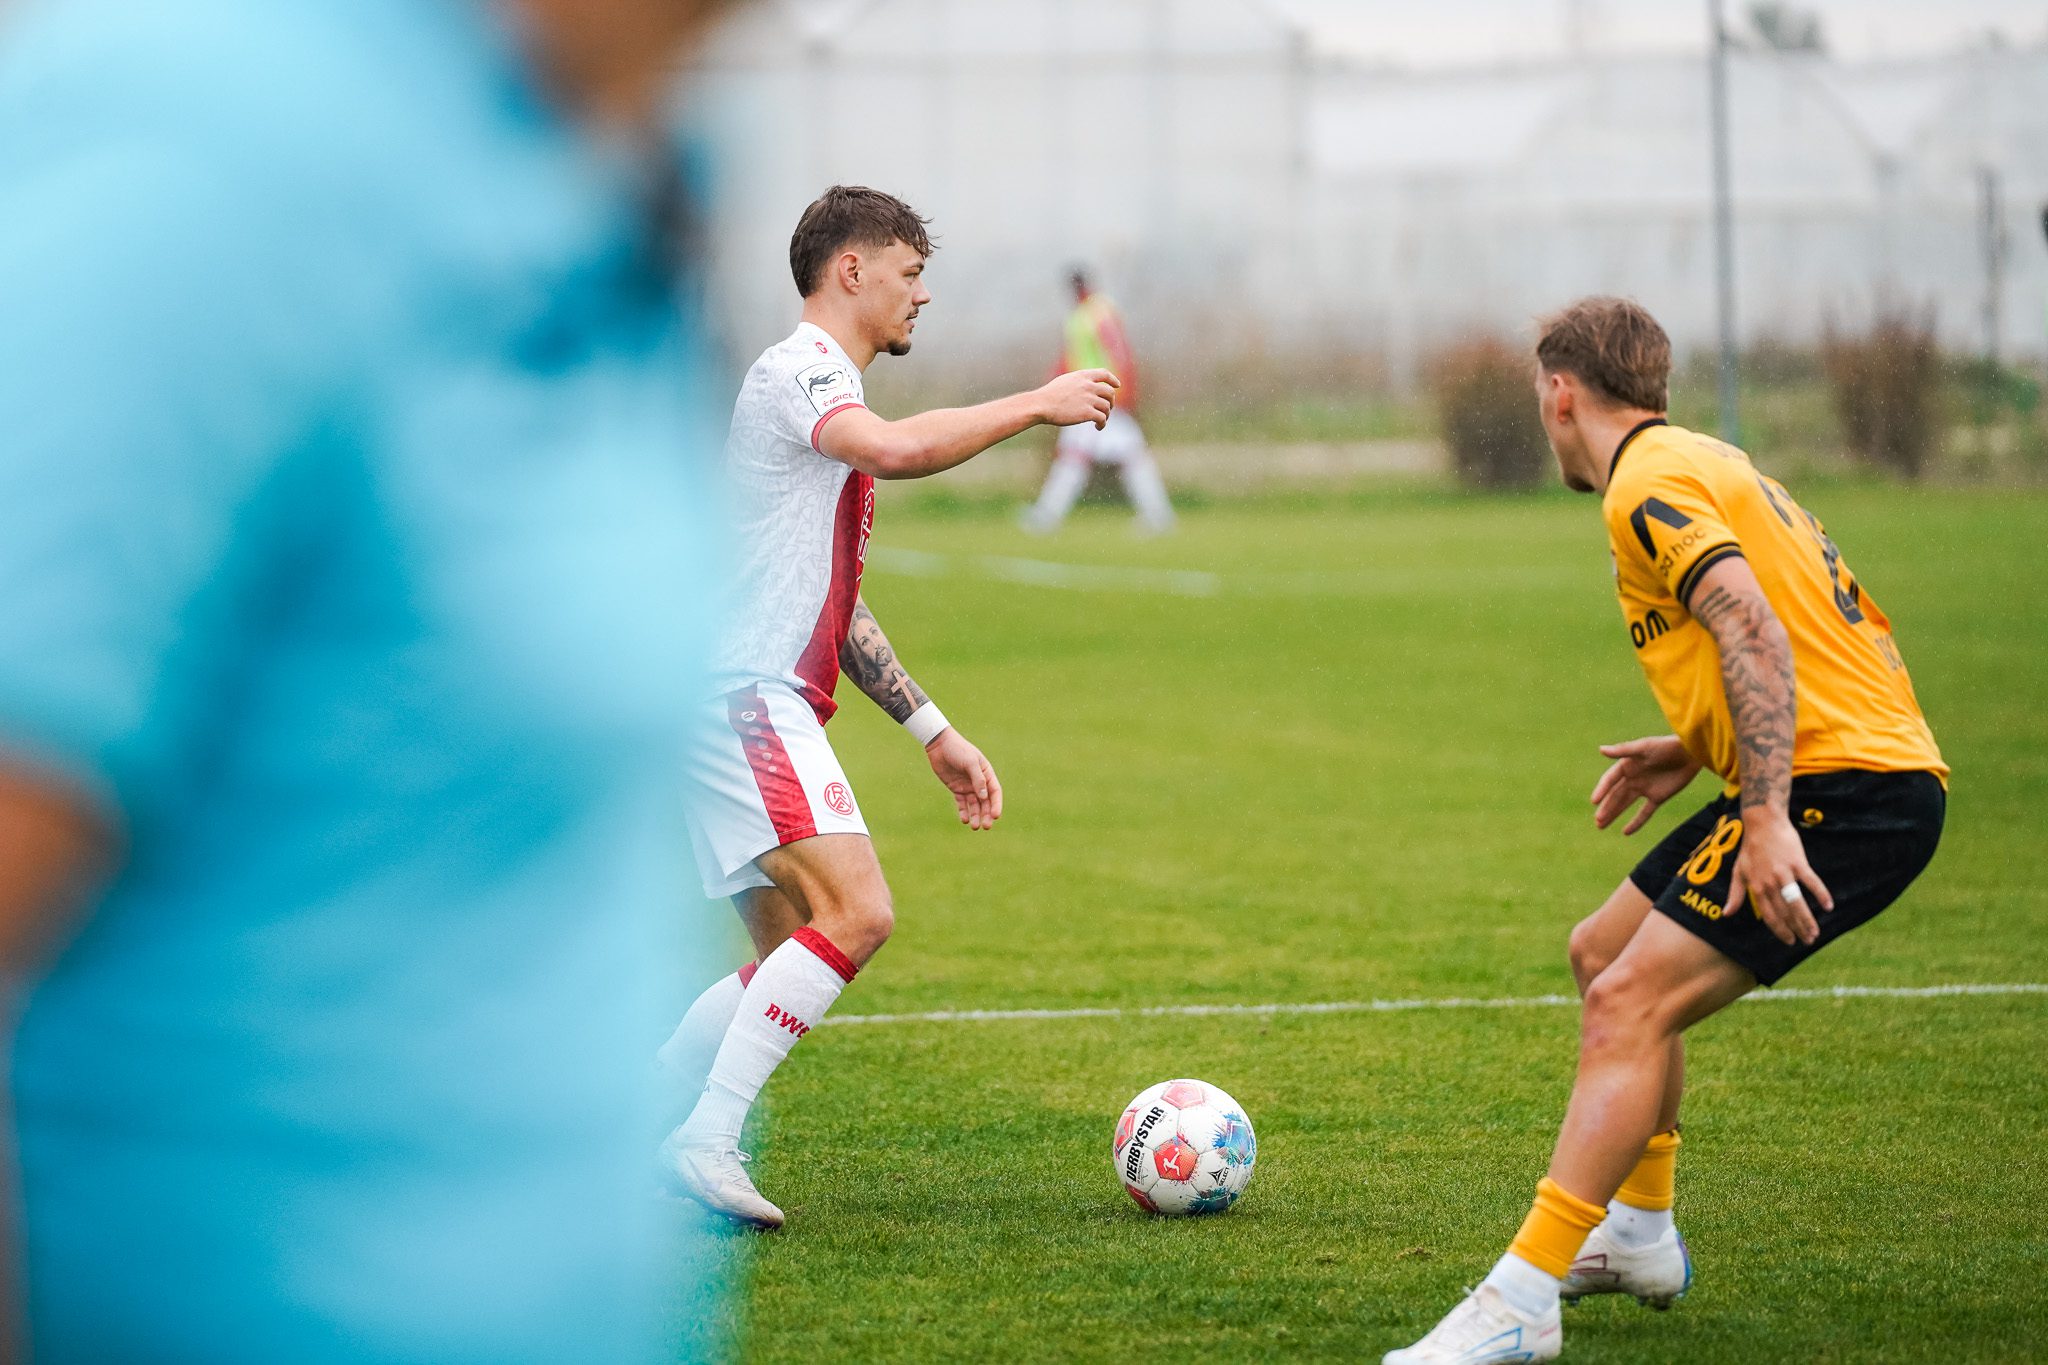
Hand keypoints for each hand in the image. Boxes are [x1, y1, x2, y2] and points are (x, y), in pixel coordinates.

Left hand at [925, 728, 1002, 830]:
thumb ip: (977, 778)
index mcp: (986, 773)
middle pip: (985, 802)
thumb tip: (984, 796)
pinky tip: (964, 819)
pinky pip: (961, 803)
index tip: (996, 816)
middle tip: (986, 826)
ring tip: (974, 827)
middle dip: (986, 814)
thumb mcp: (970, 762)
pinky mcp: (956, 788)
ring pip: (974, 805)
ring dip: (975, 816)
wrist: (939, 745)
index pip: (995, 792)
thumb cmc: (958, 749)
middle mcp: (978, 781)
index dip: (996, 804)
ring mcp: (967, 786)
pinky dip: (963, 811)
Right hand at [1037, 369, 1118, 428]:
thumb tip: (1087, 387)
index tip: (1117, 385)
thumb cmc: (1049, 395)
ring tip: (1100, 421)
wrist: (1041, 405)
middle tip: (1107, 409)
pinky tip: (1098, 427)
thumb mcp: (1065, 381)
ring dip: (1106, 415)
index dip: (1112, 380)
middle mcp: (1088, 385)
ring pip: (1107, 407)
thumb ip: (1078, 382)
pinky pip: (1102, 418)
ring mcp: (1089, 399)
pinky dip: (1102, 424)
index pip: (1104, 373)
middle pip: (1109, 392)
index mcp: (1082, 376)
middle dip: (1111, 401)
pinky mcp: (1087, 412)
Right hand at [1590, 736, 1701, 834]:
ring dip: (1614, 814)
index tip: (1594, 801)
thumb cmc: (1666, 746)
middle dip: (1606, 808)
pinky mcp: (1658, 797)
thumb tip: (1601, 749)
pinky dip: (1636, 822)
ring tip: (1601, 826)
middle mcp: (1633, 778)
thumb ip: (1623, 750)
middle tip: (1597, 821)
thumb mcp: (1644, 747)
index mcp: (1627, 765)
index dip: (1602, 790)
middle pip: (1615, 795)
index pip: (1610, 780)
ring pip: (1625, 804)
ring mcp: (1645, 789)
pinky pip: (1644, 812)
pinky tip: (1625, 832)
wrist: (1691, 753)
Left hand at [1727, 807, 1833, 945]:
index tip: (1789, 941)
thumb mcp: (1738, 872)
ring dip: (1807, 919)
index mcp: (1756, 887)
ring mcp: (1784, 872)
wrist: (1762, 823)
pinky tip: (1829, 906)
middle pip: (1785, 912)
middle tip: (1808, 941)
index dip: (1780, 930)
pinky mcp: (1798, 862)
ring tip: (1815, 932)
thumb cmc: (1750, 848)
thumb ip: (1735, 894)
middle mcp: (1769, 882)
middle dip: (1797, 929)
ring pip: (1797, 902)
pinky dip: (1821, 894)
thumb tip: (1726, 914)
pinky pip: (1811, 881)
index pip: (1769, 915)